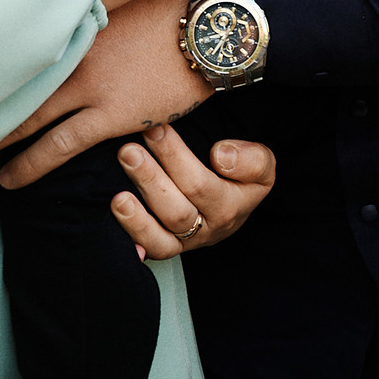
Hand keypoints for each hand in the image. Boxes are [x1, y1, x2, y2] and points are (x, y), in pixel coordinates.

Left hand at [0, 0, 194, 186]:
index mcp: (69, 16)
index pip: (11, 42)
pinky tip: (9, 180)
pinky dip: (30, 164)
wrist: (212, 22)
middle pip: (10, 82)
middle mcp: (70, 51)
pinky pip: (59, 147)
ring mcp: (88, 86)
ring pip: (26, 119)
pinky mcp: (112, 115)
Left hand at [110, 121, 275, 260]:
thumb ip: (252, 159)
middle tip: (128, 151)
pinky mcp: (168, 247)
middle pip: (178, 211)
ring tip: (117, 195)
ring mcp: (187, 241)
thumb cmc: (241, 173)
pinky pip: (150, 250)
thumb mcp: (261, 162)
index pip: (201, 185)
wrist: (236, 199)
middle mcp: (209, 227)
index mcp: (233, 205)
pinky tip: (117, 214)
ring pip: (161, 238)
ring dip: (136, 215)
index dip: (175, 157)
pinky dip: (132, 235)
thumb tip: (220, 156)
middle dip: (150, 179)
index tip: (155, 128)